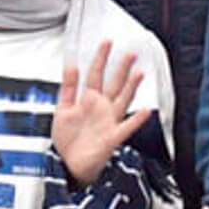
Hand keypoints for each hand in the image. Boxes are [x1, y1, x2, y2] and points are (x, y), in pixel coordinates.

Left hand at [49, 41, 150, 186]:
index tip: (107, 43)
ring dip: (131, 87)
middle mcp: (101, 108)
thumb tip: (71, 66)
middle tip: (130, 52)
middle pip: (114, 83)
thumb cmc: (67, 141)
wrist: (67, 166)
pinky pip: (126, 126)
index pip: (96, 73)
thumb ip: (67, 87)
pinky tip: (146, 110)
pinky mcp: (112, 137)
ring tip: (139, 73)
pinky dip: (136, 119)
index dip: (101, 58)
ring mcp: (108, 122)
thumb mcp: (62, 109)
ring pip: (123, 100)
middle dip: (121, 68)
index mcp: (89, 100)